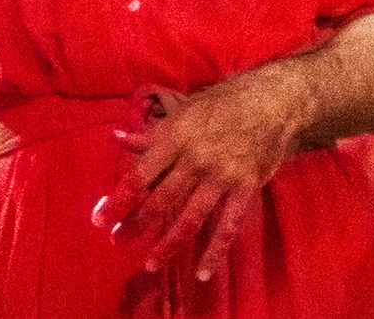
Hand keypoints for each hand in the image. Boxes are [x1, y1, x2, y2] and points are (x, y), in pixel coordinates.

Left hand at [94, 68, 313, 280]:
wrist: (272, 103)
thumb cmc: (221, 104)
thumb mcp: (182, 112)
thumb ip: (150, 133)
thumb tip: (115, 138)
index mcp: (175, 138)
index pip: (140, 174)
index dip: (119, 199)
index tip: (100, 219)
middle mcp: (196, 160)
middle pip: (161, 199)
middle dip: (137, 224)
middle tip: (118, 241)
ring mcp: (222, 177)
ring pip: (190, 218)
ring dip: (168, 243)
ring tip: (150, 264)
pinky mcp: (246, 189)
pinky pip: (229, 226)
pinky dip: (215, 250)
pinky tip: (202, 271)